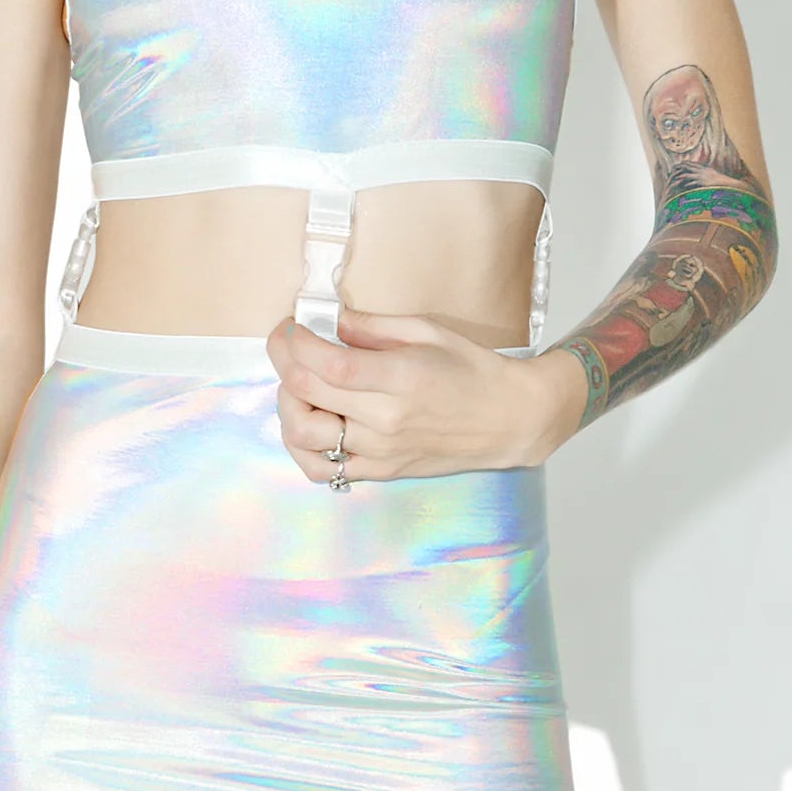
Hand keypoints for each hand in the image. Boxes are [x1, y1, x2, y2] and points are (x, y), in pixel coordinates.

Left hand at [263, 307, 583, 481]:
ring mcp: (380, 451)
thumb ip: (373, 325)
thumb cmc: (472, 369)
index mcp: (401, 377)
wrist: (508, 420)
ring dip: (287, 403)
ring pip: (304, 433)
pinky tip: (308, 421)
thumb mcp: (428, 331)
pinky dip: (301, 446)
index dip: (295, 341)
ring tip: (298, 384)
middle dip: (283, 361)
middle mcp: (386, 419)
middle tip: (286, 344)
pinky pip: (323, 469)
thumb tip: (329, 319)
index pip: (326, 362)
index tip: (291, 326)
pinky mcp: (380, 471)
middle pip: (306, 393)